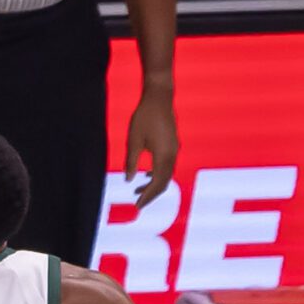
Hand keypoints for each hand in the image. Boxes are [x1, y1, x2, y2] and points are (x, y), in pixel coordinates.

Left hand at [124, 84, 178, 205]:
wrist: (159, 98)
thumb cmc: (144, 117)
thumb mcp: (133, 140)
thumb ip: (132, 161)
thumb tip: (128, 180)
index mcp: (163, 156)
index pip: (157, 183)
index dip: (148, 196)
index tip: (137, 205)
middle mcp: (172, 155)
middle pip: (164, 182)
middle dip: (151, 194)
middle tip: (137, 203)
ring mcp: (175, 150)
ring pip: (166, 174)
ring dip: (154, 184)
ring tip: (138, 190)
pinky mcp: (173, 145)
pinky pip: (167, 165)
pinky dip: (158, 174)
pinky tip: (146, 175)